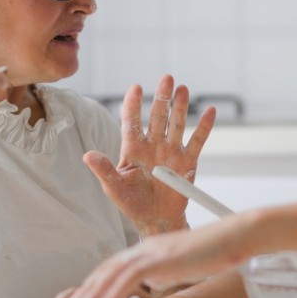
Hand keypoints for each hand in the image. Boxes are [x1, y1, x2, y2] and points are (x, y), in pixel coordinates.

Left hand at [51, 213, 257, 297]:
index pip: (110, 270)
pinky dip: (110, 295)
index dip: (91, 289)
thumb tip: (151, 284)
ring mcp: (150, 251)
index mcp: (147, 250)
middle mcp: (143, 248)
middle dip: (81, 297)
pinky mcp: (160, 259)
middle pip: (102, 272)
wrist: (234, 236)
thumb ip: (162, 272)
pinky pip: (127, 279)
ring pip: (109, 276)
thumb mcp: (180, 264)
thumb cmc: (214, 251)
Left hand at [87, 74, 215, 235]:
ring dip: (180, 107)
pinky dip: (204, 127)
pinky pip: (197, 142)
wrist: (156, 219)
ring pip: (177, 124)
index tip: (136, 88)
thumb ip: (104, 170)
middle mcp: (153, 145)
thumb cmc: (132, 203)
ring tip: (183, 89)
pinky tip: (210, 111)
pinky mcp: (188, 162)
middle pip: (158, 117)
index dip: (133, 105)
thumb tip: (87, 155)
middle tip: (166, 78)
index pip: (131, 122)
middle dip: (162, 98)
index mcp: (133, 148)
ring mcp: (171, 151)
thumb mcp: (114, 188)